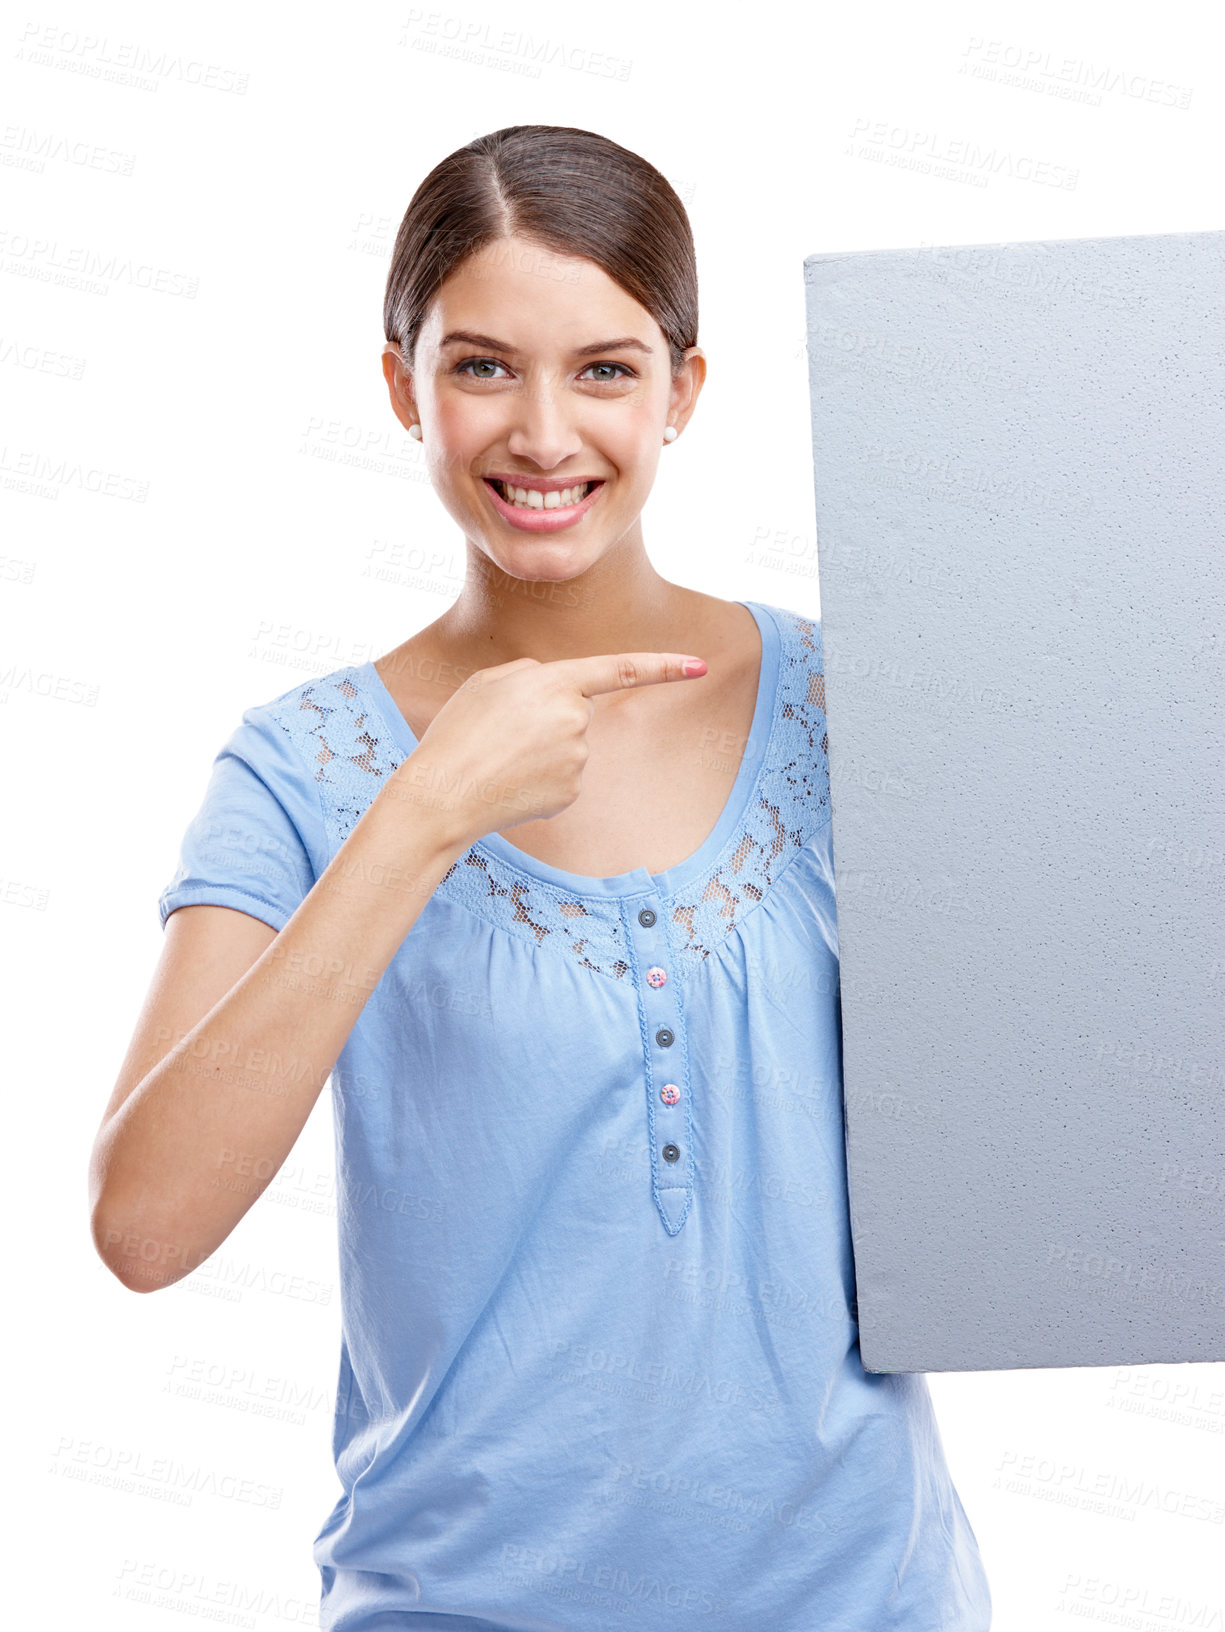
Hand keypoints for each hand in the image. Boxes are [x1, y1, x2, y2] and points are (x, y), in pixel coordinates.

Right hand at [394, 650, 707, 853]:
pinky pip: (563, 778)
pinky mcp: (572, 793)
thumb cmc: (458, 733)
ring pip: (569, 746)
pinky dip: (539, 780)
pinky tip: (511, 783)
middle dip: (546, 718)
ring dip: (540, 751)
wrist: (443, 794)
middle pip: (576, 710)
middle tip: (500, 733)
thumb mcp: (488, 682)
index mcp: (555, 682)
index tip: (700, 666)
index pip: (620, 669)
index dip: (664, 666)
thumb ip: (534, 676)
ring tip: (499, 758)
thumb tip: (563, 695)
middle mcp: (575, 719)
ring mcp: (578, 759)